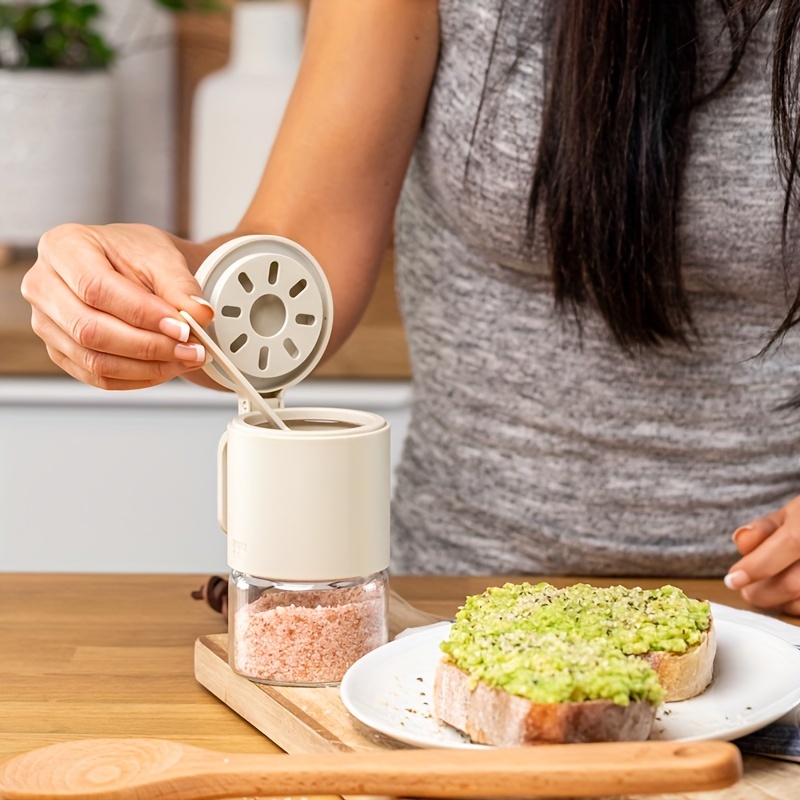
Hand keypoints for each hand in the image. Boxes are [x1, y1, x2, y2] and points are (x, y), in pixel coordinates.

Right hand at [21, 223, 214, 389]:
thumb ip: (181, 287)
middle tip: (191, 350)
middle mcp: (43, 285)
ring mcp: (46, 322)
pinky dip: (138, 378)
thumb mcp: (163, 257)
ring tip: (187, 359)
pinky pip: (97, 377)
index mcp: (63, 247)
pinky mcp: (60, 351)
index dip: (142, 314)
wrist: (132, 267)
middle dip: (148, 346)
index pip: (96, 288)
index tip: (183, 328)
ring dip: (148, 367)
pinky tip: (168, 368)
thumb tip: (200, 315)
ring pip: (94, 360)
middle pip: (89, 330)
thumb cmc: (138, 255)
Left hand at [725, 496, 799, 615]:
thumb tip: (741, 541)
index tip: (733, 579)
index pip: (790, 542)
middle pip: (796, 581)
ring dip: (781, 603)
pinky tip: (790, 599)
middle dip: (762, 592)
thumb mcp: (795, 511)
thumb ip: (767, 528)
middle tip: (746, 591)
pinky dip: (798, 606)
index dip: (758, 564)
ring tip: (768, 592)